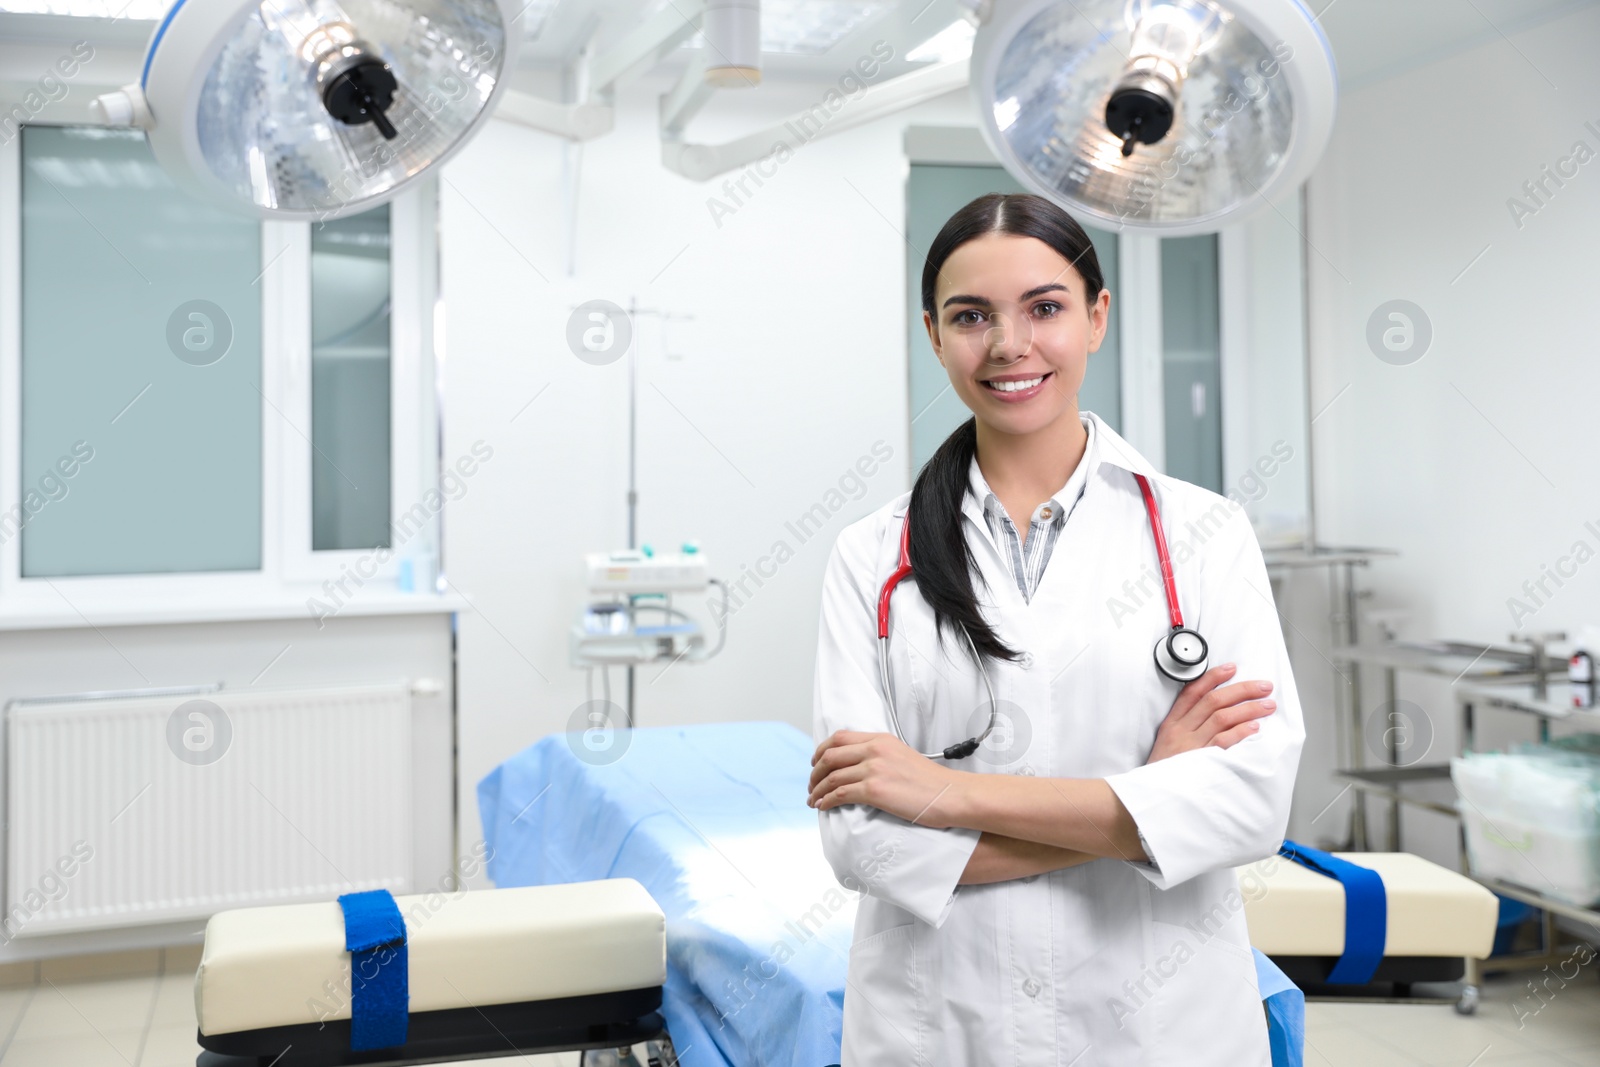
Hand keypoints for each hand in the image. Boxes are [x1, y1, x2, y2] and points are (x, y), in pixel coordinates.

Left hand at [808, 730, 960, 826]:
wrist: (950, 795)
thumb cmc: (930, 782)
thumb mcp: (902, 756)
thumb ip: (880, 755)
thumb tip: (859, 765)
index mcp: (880, 739)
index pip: (839, 738)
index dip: (821, 751)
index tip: (816, 763)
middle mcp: (874, 750)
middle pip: (830, 756)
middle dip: (815, 772)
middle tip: (811, 785)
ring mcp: (874, 769)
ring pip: (831, 776)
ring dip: (817, 789)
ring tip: (813, 800)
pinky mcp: (874, 790)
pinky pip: (839, 794)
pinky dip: (826, 801)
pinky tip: (822, 807)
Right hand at [1147, 664, 1275, 763]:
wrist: (1153, 796)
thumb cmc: (1164, 771)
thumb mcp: (1167, 743)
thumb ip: (1187, 726)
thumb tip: (1217, 710)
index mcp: (1172, 724)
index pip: (1192, 692)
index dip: (1213, 678)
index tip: (1232, 668)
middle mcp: (1181, 731)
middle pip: (1213, 701)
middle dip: (1241, 690)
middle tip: (1263, 687)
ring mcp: (1191, 746)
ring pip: (1221, 717)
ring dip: (1248, 709)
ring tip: (1267, 705)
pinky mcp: (1201, 762)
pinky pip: (1223, 742)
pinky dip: (1240, 732)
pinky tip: (1254, 727)